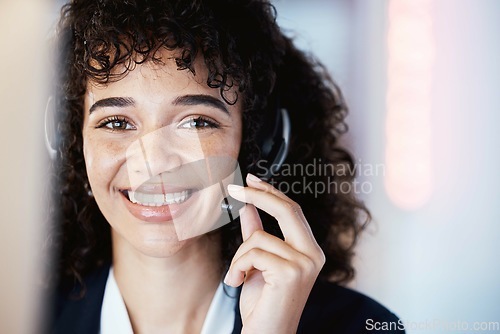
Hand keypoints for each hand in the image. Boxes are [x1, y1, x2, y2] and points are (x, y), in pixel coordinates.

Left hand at [225, 173, 325, 333]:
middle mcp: (313, 255)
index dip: (270, 192)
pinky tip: (236, 282)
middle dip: (258, 195)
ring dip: (238, 256)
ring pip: (259, 237)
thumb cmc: (262, 303)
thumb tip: (248, 207)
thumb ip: (256, 234)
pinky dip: (237, 267)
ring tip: (236, 276)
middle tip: (234, 188)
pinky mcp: (291, 274)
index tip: (251, 180)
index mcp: (310, 250)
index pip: (292, 211)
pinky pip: (253, 253)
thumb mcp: (256, 262)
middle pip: (287, 210)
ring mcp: (305, 264)